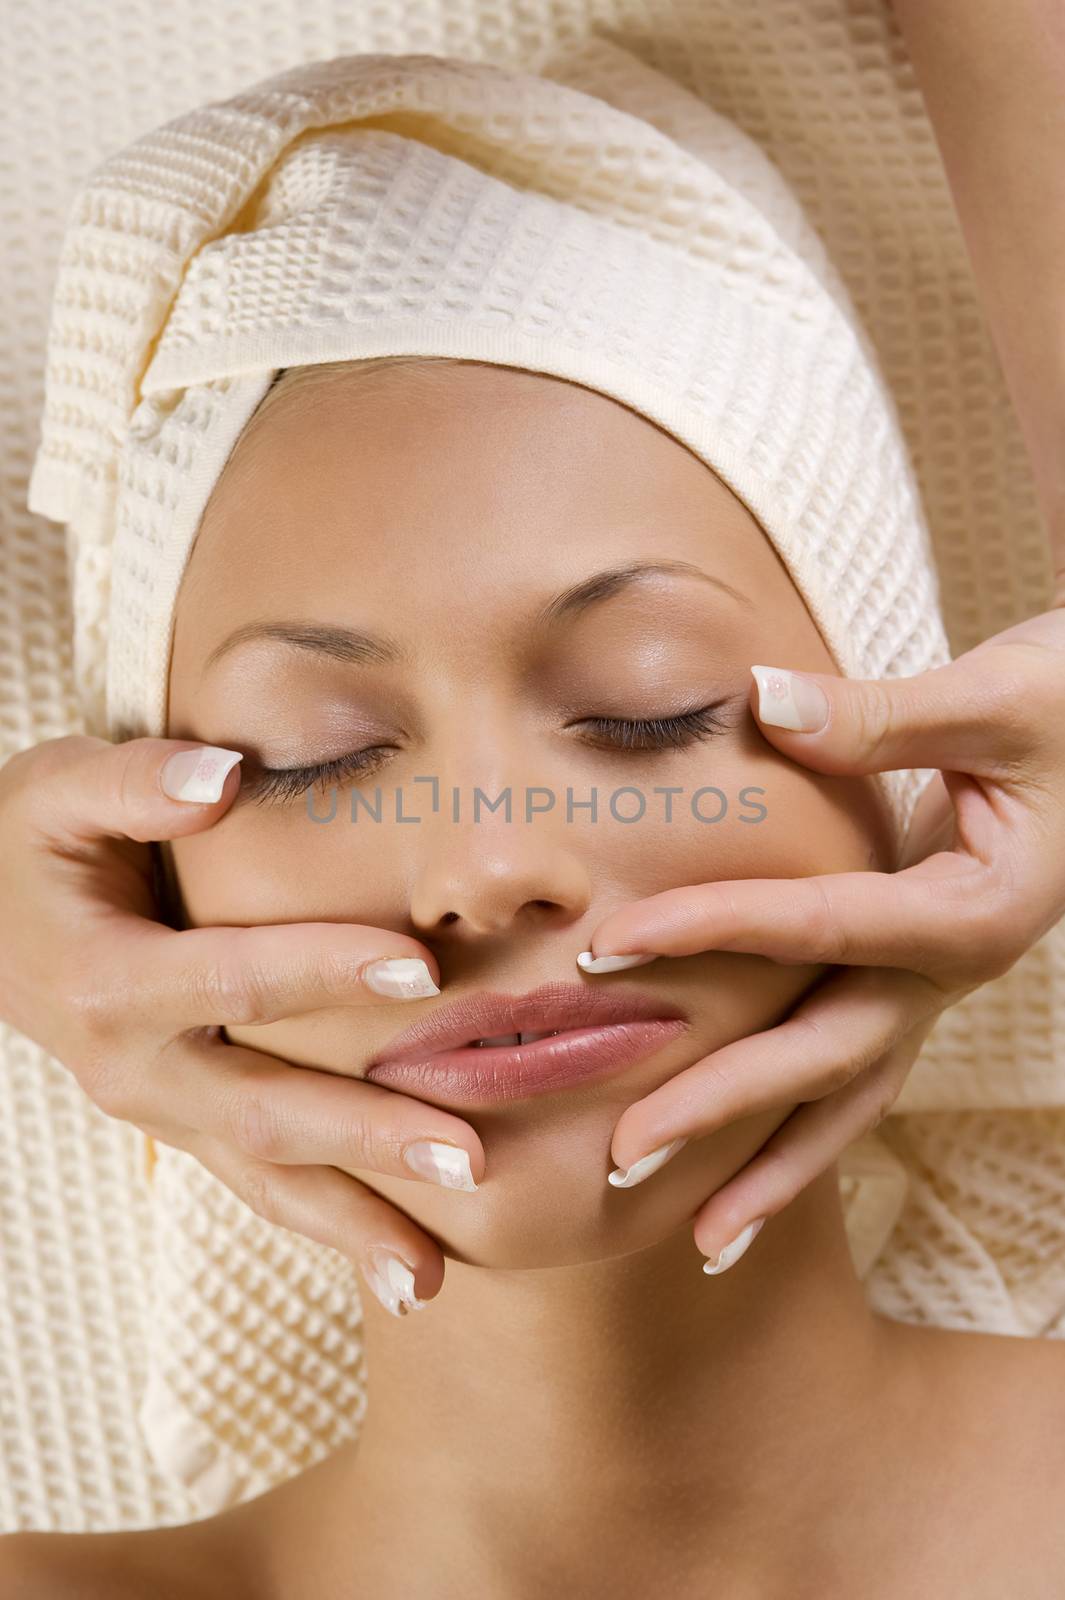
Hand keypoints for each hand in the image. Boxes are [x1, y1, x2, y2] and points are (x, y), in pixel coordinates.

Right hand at [0, 735, 483, 1317]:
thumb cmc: (33, 847)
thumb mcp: (57, 792)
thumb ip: (136, 780)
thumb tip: (224, 776)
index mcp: (108, 980)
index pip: (232, 977)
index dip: (325, 969)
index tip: (422, 969)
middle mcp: (134, 1066)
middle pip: (262, 1111)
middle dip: (367, 1137)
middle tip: (469, 1160)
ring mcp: (161, 1111)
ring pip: (262, 1177)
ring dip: (351, 1223)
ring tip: (432, 1277)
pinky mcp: (185, 1127)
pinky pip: (260, 1186)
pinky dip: (328, 1227)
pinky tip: (401, 1267)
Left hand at [582, 605, 1064, 1271]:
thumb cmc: (1060, 708)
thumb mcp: (991, 701)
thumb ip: (878, 714)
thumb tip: (762, 700)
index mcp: (974, 908)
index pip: (822, 927)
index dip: (712, 931)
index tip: (608, 947)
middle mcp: (955, 969)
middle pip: (831, 1054)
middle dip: (728, 1105)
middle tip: (623, 1151)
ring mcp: (934, 990)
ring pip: (850, 1096)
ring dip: (774, 1169)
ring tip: (700, 1243)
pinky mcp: (914, 987)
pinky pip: (856, 1077)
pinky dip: (803, 1138)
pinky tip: (743, 1190)